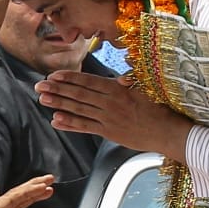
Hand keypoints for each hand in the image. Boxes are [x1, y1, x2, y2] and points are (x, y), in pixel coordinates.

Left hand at [33, 71, 193, 161]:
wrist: (169, 132)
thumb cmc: (160, 107)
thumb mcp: (146, 88)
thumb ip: (131, 82)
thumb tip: (122, 77)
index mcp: (118, 89)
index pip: (88, 81)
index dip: (70, 78)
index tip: (54, 75)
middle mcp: (110, 103)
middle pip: (79, 94)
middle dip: (58, 89)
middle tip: (39, 85)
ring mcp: (108, 119)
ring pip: (79, 110)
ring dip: (59, 104)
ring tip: (43, 99)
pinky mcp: (108, 132)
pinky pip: (85, 127)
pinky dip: (70, 124)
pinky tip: (56, 120)